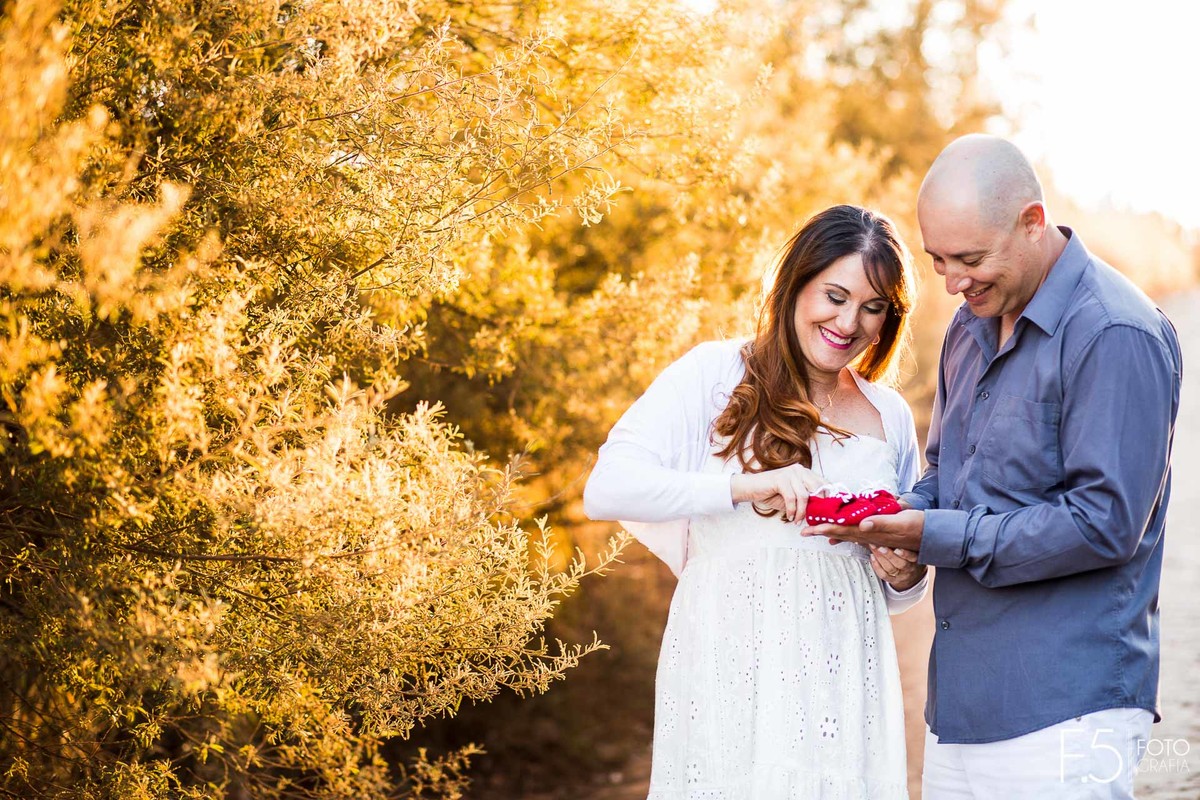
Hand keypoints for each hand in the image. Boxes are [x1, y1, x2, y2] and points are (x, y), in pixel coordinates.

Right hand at [730, 463, 824, 523]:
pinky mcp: (781, 479)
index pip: (823, 483)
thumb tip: (820, 512)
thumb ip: (806, 501)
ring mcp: (790, 473)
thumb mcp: (793, 498)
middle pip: (818, 488)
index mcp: (805, 472)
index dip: (828, 498)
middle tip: (814, 518)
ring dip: (802, 512)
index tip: (827, 512)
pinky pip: (791, 498)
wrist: (750, 488)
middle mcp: (800, 470)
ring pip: (804, 495)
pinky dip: (792, 510)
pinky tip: (790, 517)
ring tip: (798, 521)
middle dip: (817, 506)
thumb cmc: (772, 493)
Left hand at [801, 508, 924, 550]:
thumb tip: (862, 525)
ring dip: (830, 532)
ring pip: (846, 533)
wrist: (929, 534)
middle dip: (821, 531)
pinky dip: (844, 531)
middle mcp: (867, 534)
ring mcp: (871, 534)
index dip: (824, 529)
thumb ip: (881, 523)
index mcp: (869, 531)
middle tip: (803, 531)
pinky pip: (856, 533)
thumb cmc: (915, 526)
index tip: (809, 529)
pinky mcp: (876, 533)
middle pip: (839, 532)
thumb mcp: (899, 522)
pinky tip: (837, 533)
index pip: (842, 530)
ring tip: (814, 530)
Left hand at [869, 545, 925, 590]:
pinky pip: (884, 575)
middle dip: (889, 555)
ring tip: (874, 548)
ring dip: (880, 558)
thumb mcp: (915, 550)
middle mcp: (908, 568)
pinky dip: (877, 566)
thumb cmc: (911, 557)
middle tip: (880, 547)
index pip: (912, 557)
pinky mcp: (892, 579)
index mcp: (915, 559)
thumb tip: (897, 526)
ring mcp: (900, 575)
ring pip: (890, 569)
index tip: (898, 548)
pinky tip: (872, 557)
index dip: (905, 554)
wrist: (913, 575)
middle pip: (900, 563)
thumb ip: (908, 541)